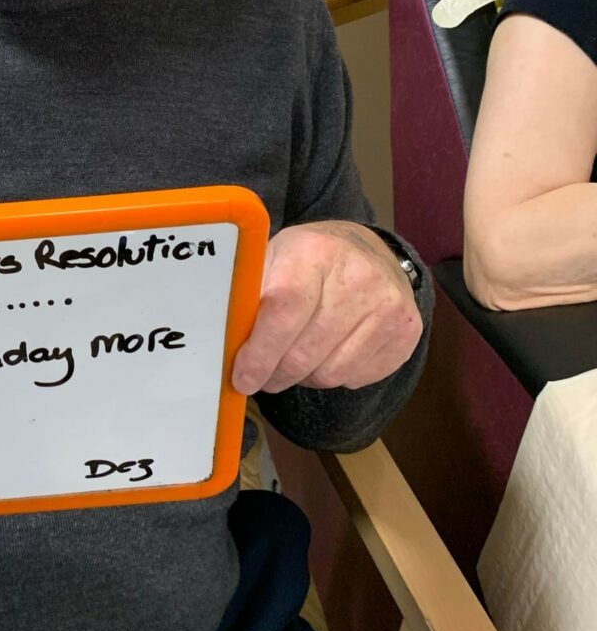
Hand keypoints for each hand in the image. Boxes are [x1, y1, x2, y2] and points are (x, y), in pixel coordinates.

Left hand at [231, 221, 422, 395]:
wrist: (370, 252)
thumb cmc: (308, 260)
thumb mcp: (272, 259)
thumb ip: (248, 297)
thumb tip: (223, 344)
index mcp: (315, 252)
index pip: (284, 310)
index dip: (260, 352)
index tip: (242, 377)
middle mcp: (359, 275)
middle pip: (305, 352)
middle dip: (275, 373)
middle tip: (262, 375)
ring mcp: (389, 305)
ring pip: (330, 373)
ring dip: (304, 376)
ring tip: (298, 355)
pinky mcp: (406, 331)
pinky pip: (356, 378)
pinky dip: (334, 375)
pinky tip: (329, 351)